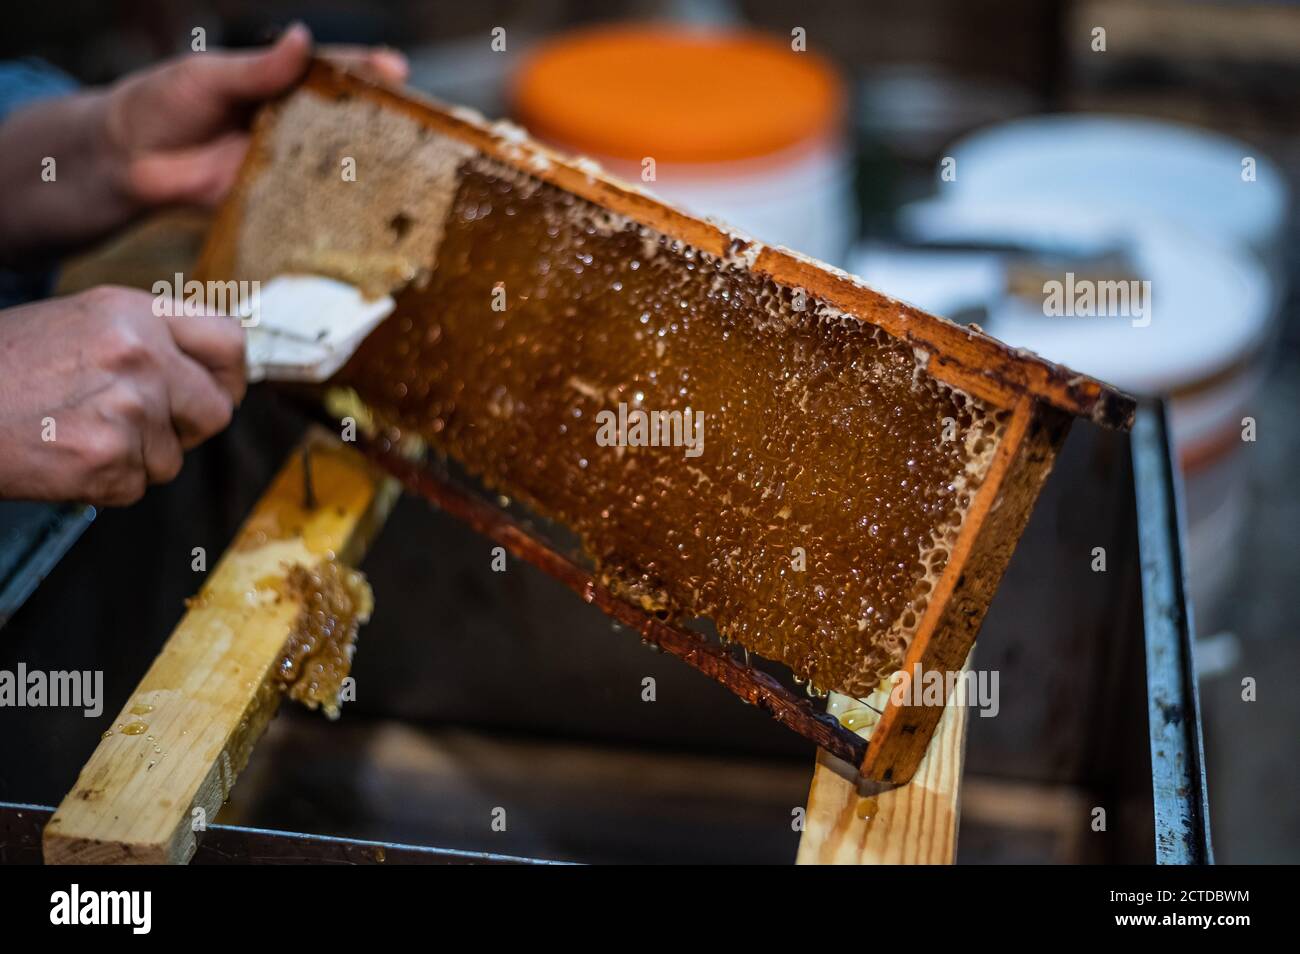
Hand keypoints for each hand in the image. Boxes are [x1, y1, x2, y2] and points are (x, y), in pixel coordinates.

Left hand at [0, 25, 407, 257]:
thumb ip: (257, 69)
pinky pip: (309, 203)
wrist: (125, 161)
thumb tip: (301, 41)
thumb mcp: (208, 77)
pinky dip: (335, 208)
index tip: (396, 70)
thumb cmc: (161, 104)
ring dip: (370, 168)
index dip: (366, 72)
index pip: (331, 73)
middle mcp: (292, 123)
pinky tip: (366, 213)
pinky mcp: (275, 200)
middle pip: (346, 120)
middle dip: (385, 122)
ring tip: (408, 170)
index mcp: (279, 84)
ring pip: (336, 163)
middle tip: (420, 125)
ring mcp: (286, 163)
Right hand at [0, 286, 244, 504]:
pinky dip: (103, 484)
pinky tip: (62, 456)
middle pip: (216, 410)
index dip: (228, 377)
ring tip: (76, 432)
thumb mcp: (79, 324)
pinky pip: (136, 487)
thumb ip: (146, 342)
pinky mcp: (107, 457)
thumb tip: (210, 376)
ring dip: (135, 459)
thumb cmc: (3, 368)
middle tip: (138, 427)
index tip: (216, 393)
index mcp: (134, 313)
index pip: (229, 342)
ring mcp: (127, 406)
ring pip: (173, 458)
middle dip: (186, 429)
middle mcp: (140, 353)